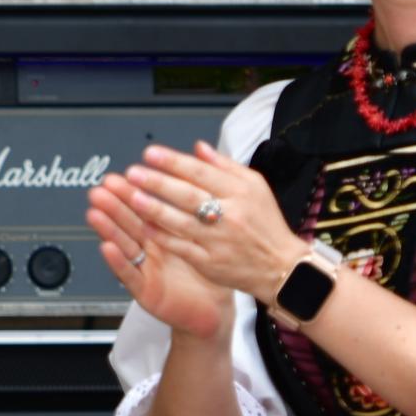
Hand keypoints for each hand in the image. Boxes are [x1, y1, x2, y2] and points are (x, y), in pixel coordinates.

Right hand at [87, 170, 235, 338]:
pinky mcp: (145, 291)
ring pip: (125, 245)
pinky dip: (118, 262)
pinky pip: (130, 276)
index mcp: (165, 234)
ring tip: (96, 211)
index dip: (134, 191)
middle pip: (130, 223)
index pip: (146, 208)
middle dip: (115, 204)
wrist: (213, 313)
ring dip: (108, 228)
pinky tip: (107, 247)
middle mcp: (151, 249)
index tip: (125, 174)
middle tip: (102, 187)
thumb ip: (199, 208)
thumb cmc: (212, 276)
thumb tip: (202, 177)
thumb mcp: (208, 237)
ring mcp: (146, 269)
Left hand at [92, 143, 296, 306]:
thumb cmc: (266, 224)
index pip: (201, 173)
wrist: (282, 267)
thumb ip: (224, 166)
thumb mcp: (255, 187)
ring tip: (133, 197)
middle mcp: (230, 215)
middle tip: (134, 172)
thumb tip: (198, 147)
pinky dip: (163, 237)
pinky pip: (182, 248)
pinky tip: (145, 226)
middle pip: (189, 195)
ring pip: (182, 222)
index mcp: (240, 192)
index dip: (174, 162)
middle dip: (159, 183)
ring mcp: (219, 241)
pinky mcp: (211, 263)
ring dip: (155, 209)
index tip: (151, 153)